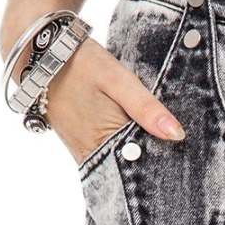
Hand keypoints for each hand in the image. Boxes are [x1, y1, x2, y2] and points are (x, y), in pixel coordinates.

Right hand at [38, 38, 185, 164]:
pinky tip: (140, 143)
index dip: (165, 168)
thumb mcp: (116, 78)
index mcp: (103, 143)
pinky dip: (125, 153)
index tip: (185, 165)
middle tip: (181, 161)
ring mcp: (83, 152)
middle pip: (132, 171)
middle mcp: (91, 155)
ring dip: (140, 160)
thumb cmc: (79, 62)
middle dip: (155, 168)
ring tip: (165, 153)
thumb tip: (177, 135)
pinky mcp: (79, 145)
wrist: (39, 53)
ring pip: (120, 165)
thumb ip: (146, 107)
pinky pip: (107, 157)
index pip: (142, 169)